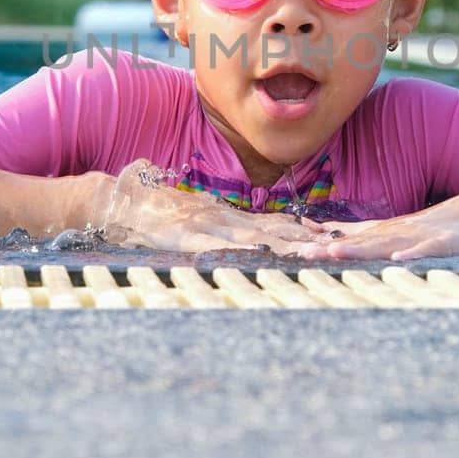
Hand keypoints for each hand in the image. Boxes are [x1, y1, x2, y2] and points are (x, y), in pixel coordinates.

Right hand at [84, 159, 322, 254]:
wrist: (124, 201)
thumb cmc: (159, 211)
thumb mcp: (198, 216)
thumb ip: (222, 225)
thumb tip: (248, 235)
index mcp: (228, 215)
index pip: (273, 222)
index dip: (301, 228)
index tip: (329, 234)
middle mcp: (224, 219)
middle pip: (272, 230)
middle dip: (304, 238)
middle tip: (334, 245)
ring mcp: (207, 226)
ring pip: (253, 237)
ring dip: (283, 246)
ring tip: (309, 252)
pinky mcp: (187, 236)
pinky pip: (217, 245)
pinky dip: (239, 251)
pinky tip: (257, 256)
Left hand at [293, 199, 458, 260]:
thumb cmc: (435, 229)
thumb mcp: (397, 233)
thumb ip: (367, 238)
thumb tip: (330, 240)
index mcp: (385, 234)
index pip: (350, 238)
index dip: (323, 244)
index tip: (297, 251)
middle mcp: (396, 234)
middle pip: (359, 242)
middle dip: (332, 248)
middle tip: (305, 255)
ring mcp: (418, 239)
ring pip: (385, 244)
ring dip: (361, 249)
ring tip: (337, 252)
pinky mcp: (442, 245)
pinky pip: (425, 251)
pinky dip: (411, 255)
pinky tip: (398, 260)